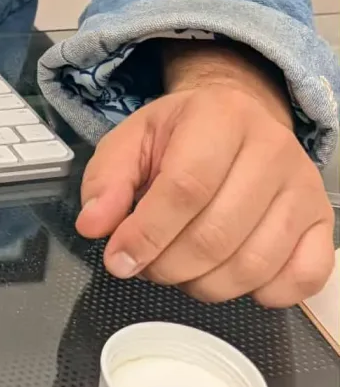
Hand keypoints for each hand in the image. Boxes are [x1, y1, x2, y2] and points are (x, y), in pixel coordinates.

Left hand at [76, 84, 333, 306]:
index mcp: (219, 117)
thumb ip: (106, 180)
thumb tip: (94, 225)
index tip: (119, 259)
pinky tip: (227, 275)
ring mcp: (303, 188)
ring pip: (254, 264)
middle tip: (145, 266)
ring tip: (178, 270)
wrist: (236, 117)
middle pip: (217, 234)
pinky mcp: (324, 222)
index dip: (147, 233)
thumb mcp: (131, 140)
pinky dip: (260, 294)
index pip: (185, 188)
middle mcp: (272, 149)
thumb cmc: (180, 133)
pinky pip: (301, 279)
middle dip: (169, 266)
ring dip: (204, 285)